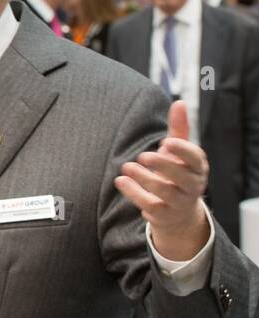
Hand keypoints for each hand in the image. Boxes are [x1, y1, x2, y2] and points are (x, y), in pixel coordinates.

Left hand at [115, 100, 210, 260]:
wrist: (177, 211)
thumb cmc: (176, 173)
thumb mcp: (178, 152)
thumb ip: (178, 128)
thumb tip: (180, 102)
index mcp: (197, 167)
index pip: (196, 159)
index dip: (183, 151)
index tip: (167, 142)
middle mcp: (193, 186)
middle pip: (182, 177)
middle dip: (163, 166)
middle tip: (143, 155)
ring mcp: (180, 202)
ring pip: (165, 192)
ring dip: (144, 179)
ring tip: (126, 167)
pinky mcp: (164, 214)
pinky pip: (150, 205)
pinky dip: (134, 193)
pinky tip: (120, 181)